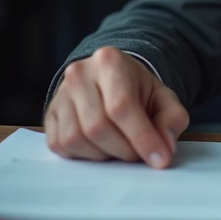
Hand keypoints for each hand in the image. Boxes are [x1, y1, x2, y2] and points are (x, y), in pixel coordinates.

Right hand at [44, 46, 189, 166]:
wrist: (110, 79)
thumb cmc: (137, 90)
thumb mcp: (163, 98)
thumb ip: (171, 120)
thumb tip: (164, 149)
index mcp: (110, 61)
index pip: (122, 106)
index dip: (142, 138)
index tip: (159, 159)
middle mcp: (79, 74)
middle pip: (98, 126)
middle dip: (124, 150)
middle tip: (138, 154)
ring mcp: (60, 94)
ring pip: (76, 138)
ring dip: (103, 154)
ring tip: (119, 147)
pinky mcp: (49, 114)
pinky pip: (60, 145)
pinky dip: (83, 154)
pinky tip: (100, 146)